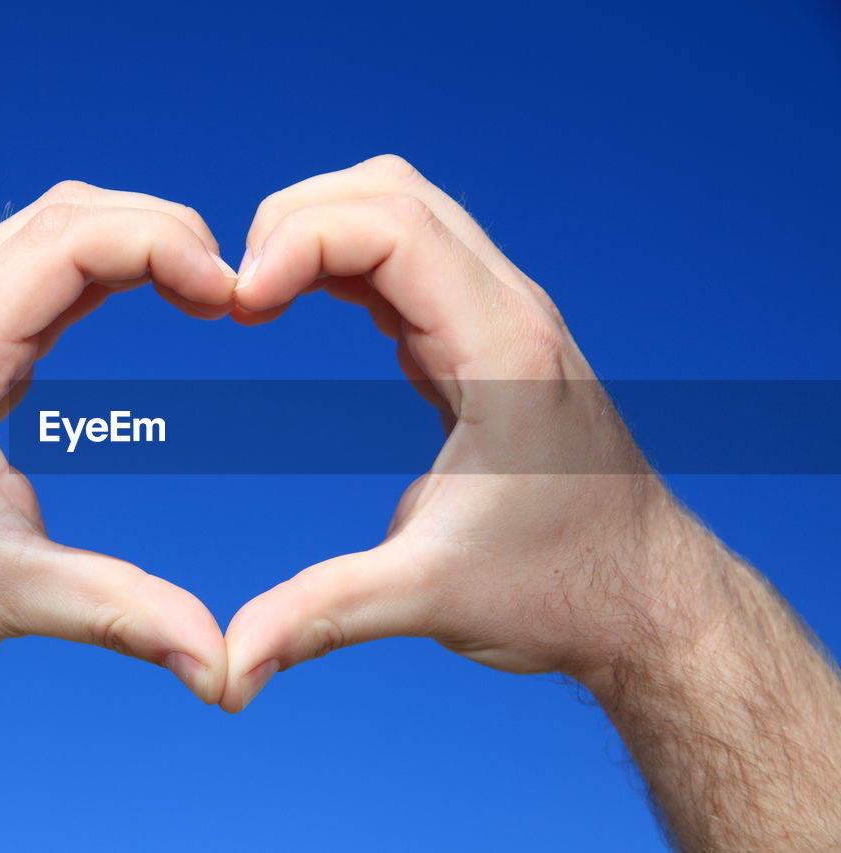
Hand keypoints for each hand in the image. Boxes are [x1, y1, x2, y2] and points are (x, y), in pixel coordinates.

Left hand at [0, 181, 236, 701]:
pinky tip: (140, 299)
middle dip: (159, 230)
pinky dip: (94, 272)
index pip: (71, 241)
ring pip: (43, 233)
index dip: (165, 246)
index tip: (230, 296)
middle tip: (229, 291)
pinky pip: (27, 278)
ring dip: (126, 242)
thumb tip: (223, 664)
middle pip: (63, 215)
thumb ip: (126, 613)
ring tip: (199, 289)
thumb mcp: (9, 597)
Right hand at [220, 155, 693, 710]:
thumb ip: (320, 615)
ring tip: (256, 296)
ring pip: (401, 209)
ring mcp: (500, 317)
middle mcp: (508, 310)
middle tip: (235, 299)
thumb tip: (226, 667)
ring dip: (318, 231)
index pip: (392, 223)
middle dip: (294, 222)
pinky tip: (299, 303)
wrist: (644, 598)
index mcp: (502, 347)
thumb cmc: (561, 589)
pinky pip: (407, 260)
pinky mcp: (484, 339)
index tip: (239, 306)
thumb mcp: (430, 597)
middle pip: (390, 192)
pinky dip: (343, 261)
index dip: (296, 241)